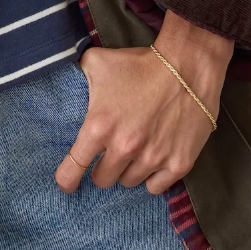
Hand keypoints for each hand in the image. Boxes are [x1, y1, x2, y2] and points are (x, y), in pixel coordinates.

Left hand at [55, 11, 231, 195]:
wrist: (188, 66)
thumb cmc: (140, 65)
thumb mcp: (98, 62)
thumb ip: (76, 75)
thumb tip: (62, 78)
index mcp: (99, 126)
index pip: (73, 169)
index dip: (67, 179)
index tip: (67, 184)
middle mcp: (124, 147)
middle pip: (102, 180)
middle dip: (103, 168)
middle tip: (111, 152)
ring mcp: (153, 158)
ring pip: (129, 183)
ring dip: (128, 170)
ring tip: (136, 150)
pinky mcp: (179, 164)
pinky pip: (156, 187)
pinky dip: (152, 178)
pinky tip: (153, 161)